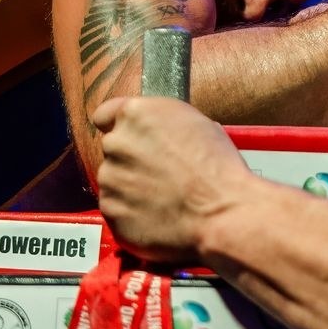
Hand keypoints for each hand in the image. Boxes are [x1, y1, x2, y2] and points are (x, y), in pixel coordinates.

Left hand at [91, 96, 248, 262]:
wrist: (221, 214)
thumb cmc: (217, 168)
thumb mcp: (197, 123)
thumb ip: (162, 122)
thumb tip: (155, 132)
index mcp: (136, 114)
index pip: (105, 115)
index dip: (119, 127)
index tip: (131, 138)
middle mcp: (116, 143)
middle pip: (112, 148)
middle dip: (130, 158)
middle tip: (159, 171)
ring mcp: (110, 179)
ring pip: (113, 180)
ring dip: (130, 186)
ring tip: (163, 196)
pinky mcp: (110, 211)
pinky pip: (116, 208)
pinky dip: (131, 212)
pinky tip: (158, 214)